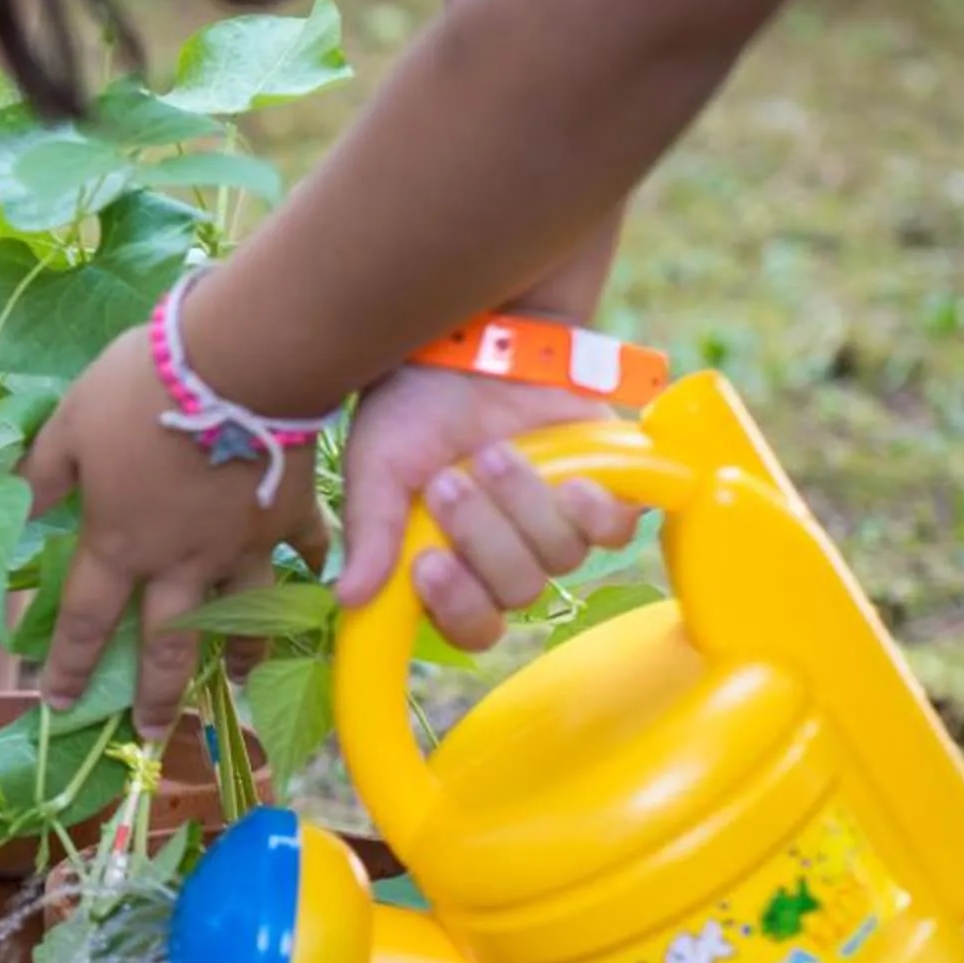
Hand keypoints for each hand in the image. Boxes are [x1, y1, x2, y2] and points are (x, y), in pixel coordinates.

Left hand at [23, 326, 329, 736]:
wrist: (239, 362)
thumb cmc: (139, 393)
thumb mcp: (68, 427)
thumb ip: (41, 476)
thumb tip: (11, 509)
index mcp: (120, 544)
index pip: (84, 620)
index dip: (66, 665)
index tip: (56, 704)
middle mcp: (181, 562)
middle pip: (167, 645)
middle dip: (155, 696)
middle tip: (150, 733)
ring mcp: (242, 546)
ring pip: (243, 616)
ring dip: (239, 654)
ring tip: (238, 678)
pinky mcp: (288, 515)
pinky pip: (305, 554)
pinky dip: (311, 572)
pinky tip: (319, 585)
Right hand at [335, 365, 645, 651]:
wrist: (473, 335)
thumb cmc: (413, 404)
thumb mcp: (377, 463)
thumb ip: (370, 530)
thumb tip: (349, 597)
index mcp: (450, 562)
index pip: (470, 627)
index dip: (458, 608)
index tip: (428, 563)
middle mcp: (506, 555)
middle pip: (519, 591)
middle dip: (484, 538)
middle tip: (449, 482)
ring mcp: (555, 525)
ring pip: (561, 557)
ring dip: (524, 506)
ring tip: (493, 452)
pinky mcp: (601, 492)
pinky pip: (614, 530)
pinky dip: (593, 510)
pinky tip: (567, 480)